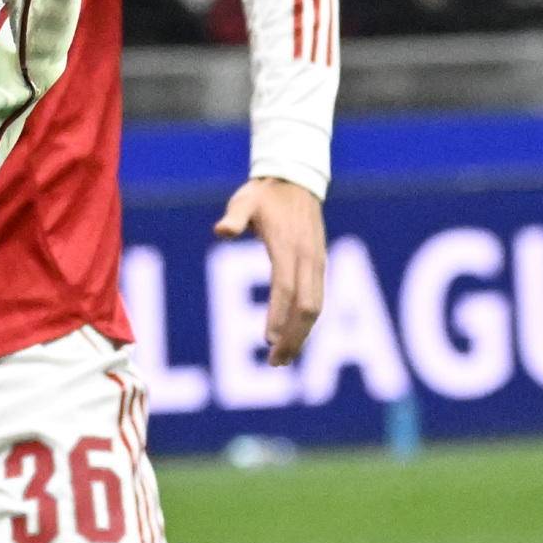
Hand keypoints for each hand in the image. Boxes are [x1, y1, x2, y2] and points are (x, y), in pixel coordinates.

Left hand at [217, 177, 326, 362]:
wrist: (296, 180)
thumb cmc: (264, 194)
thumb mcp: (244, 200)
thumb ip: (234, 217)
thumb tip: (222, 230)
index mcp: (288, 246)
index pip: (286, 288)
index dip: (279, 315)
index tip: (269, 340)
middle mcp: (308, 258)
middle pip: (307, 305)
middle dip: (294, 336)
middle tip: (275, 363)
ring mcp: (317, 263)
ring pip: (316, 305)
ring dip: (303, 335)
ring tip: (283, 359)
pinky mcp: (319, 265)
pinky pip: (317, 298)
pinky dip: (307, 322)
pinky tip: (295, 338)